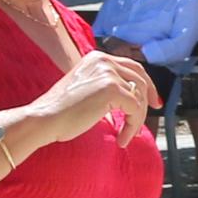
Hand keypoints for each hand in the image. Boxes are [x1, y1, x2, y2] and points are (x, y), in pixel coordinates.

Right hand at [33, 45, 153, 143]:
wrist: (44, 119)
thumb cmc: (60, 112)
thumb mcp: (86, 90)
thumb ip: (105, 87)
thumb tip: (131, 97)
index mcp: (96, 58)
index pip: (131, 67)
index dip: (146, 83)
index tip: (153, 100)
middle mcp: (104, 60)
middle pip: (140, 77)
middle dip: (149, 97)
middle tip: (153, 113)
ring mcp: (108, 73)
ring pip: (139, 96)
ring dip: (137, 119)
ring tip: (126, 136)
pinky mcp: (112, 89)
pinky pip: (135, 110)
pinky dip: (132, 127)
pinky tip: (121, 139)